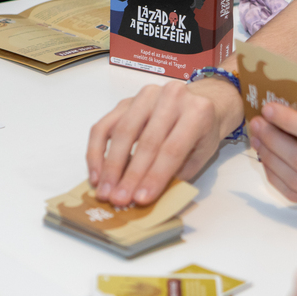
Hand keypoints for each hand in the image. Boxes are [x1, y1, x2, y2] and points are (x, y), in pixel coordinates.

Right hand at [86, 77, 243, 206]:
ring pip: (122, 132)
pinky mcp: (124, 102)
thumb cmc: (200, 134)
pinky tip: (96, 175)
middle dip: (131, 175)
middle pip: (147, 141)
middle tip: (118, 200)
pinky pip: (104, 127)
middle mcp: (172, 97)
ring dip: (110, 167)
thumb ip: (176, 173)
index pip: (172, 149)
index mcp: (197, 111)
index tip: (141, 199)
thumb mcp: (199, 155)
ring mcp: (146, 96)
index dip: (155, 176)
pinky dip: (96, 152)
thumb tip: (146, 196)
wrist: (198, 101)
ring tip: (105, 192)